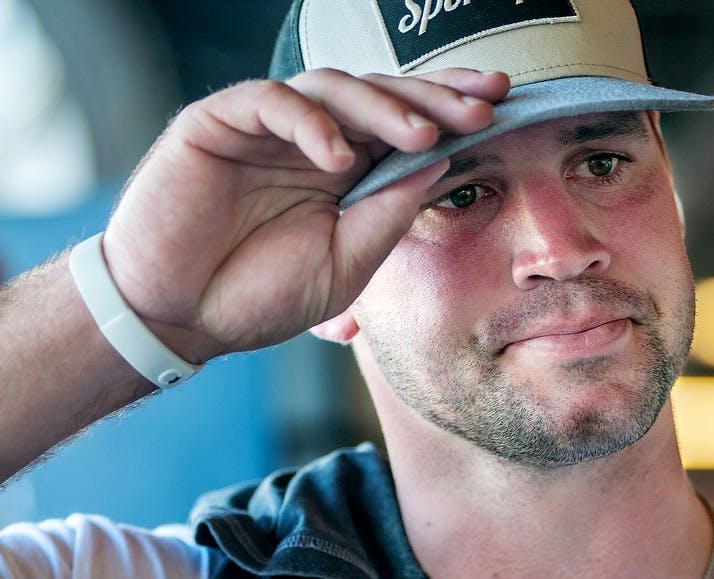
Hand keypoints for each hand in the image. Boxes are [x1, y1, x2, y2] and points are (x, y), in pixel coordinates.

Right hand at [99, 68, 509, 362]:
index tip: (500, 109)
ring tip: (421, 137)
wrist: (178, 319)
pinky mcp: (218, 123)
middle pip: (379, 96)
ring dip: (383, 108)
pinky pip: (271, 102)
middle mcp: (311, 141)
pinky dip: (310, 123)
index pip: (404, 126)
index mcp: (344, 172)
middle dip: (433, 98)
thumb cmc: (259, 295)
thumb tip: (442, 163)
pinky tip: (339, 157)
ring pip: (333, 88)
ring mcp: (266, 129)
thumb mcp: (346, 261)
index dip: (448, 112)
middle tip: (481, 107)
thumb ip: (390, 211)